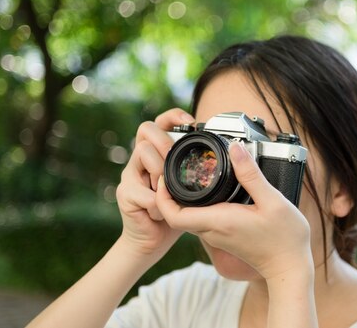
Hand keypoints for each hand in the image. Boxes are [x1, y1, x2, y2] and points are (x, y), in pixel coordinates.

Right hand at [116, 108, 194, 260]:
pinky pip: (143, 191)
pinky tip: (161, 213)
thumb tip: (231, 156)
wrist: (153, 240)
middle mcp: (140, 159)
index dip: (173, 116)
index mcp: (157, 153)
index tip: (191, 120)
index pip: (160, 123)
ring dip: (160, 170)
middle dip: (165, 140)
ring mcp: (130, 175)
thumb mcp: (192, 186)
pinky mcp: (126, 194)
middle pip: (146, 129)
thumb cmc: (176, 210)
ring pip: (142, 152)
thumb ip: (200, 170)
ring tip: (167, 188)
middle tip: (176, 158)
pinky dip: (157, 203)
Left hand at [155, 141, 312, 279]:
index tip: (165, 175)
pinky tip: (206, 191)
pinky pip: (200, 220)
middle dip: (167, 193)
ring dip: (180, 200)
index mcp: (219, 221)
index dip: (162, 196)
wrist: (289, 267)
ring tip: (187, 176)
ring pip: (187, 218)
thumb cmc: (284, 238)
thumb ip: (251, 174)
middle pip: (176, 215)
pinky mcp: (223, 237)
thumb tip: (235, 149)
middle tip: (172, 169)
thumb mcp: (273, 200)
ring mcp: (217, 236)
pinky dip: (194, 206)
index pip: (174, 215)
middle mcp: (213, 231)